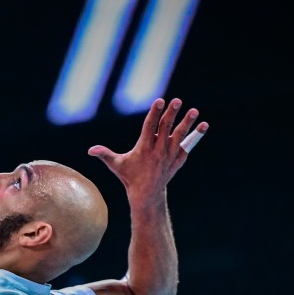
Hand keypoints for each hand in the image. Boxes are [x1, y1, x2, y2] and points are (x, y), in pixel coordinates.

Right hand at [88, 98, 207, 201]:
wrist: (146, 194)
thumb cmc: (129, 176)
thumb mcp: (116, 165)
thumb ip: (104, 155)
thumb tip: (90, 150)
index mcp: (144, 148)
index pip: (150, 126)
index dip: (155, 113)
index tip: (160, 101)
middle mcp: (158, 150)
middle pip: (166, 128)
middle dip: (171, 114)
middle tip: (177, 101)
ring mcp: (170, 155)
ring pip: (180, 135)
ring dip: (188, 123)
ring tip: (194, 111)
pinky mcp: (178, 159)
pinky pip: (188, 145)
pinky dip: (196, 136)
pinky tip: (203, 125)